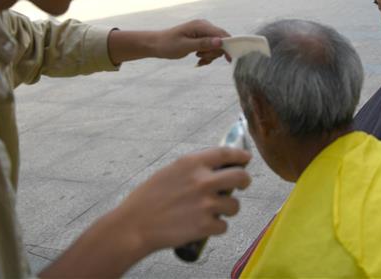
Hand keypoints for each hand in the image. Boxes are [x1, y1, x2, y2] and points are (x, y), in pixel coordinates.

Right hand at [116, 147, 251, 253]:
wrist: (134, 226)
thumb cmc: (147, 199)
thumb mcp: (170, 172)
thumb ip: (194, 168)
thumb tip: (216, 167)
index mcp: (192, 163)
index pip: (226, 152)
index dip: (240, 155)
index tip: (246, 158)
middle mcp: (202, 181)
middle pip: (241, 177)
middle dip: (245, 181)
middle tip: (242, 185)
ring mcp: (205, 204)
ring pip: (234, 205)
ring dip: (228, 209)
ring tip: (216, 211)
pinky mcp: (204, 226)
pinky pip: (223, 226)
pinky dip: (217, 228)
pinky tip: (205, 226)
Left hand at [153, 20, 230, 65]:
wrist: (156, 44)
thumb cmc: (168, 45)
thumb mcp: (185, 46)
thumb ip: (203, 43)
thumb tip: (220, 42)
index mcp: (201, 26)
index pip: (221, 34)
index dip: (228, 46)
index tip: (229, 59)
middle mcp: (204, 26)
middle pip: (220, 40)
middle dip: (214, 52)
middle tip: (202, 58)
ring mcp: (202, 31)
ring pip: (216, 45)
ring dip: (210, 55)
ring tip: (199, 59)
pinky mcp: (201, 37)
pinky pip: (210, 46)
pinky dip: (207, 55)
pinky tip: (200, 59)